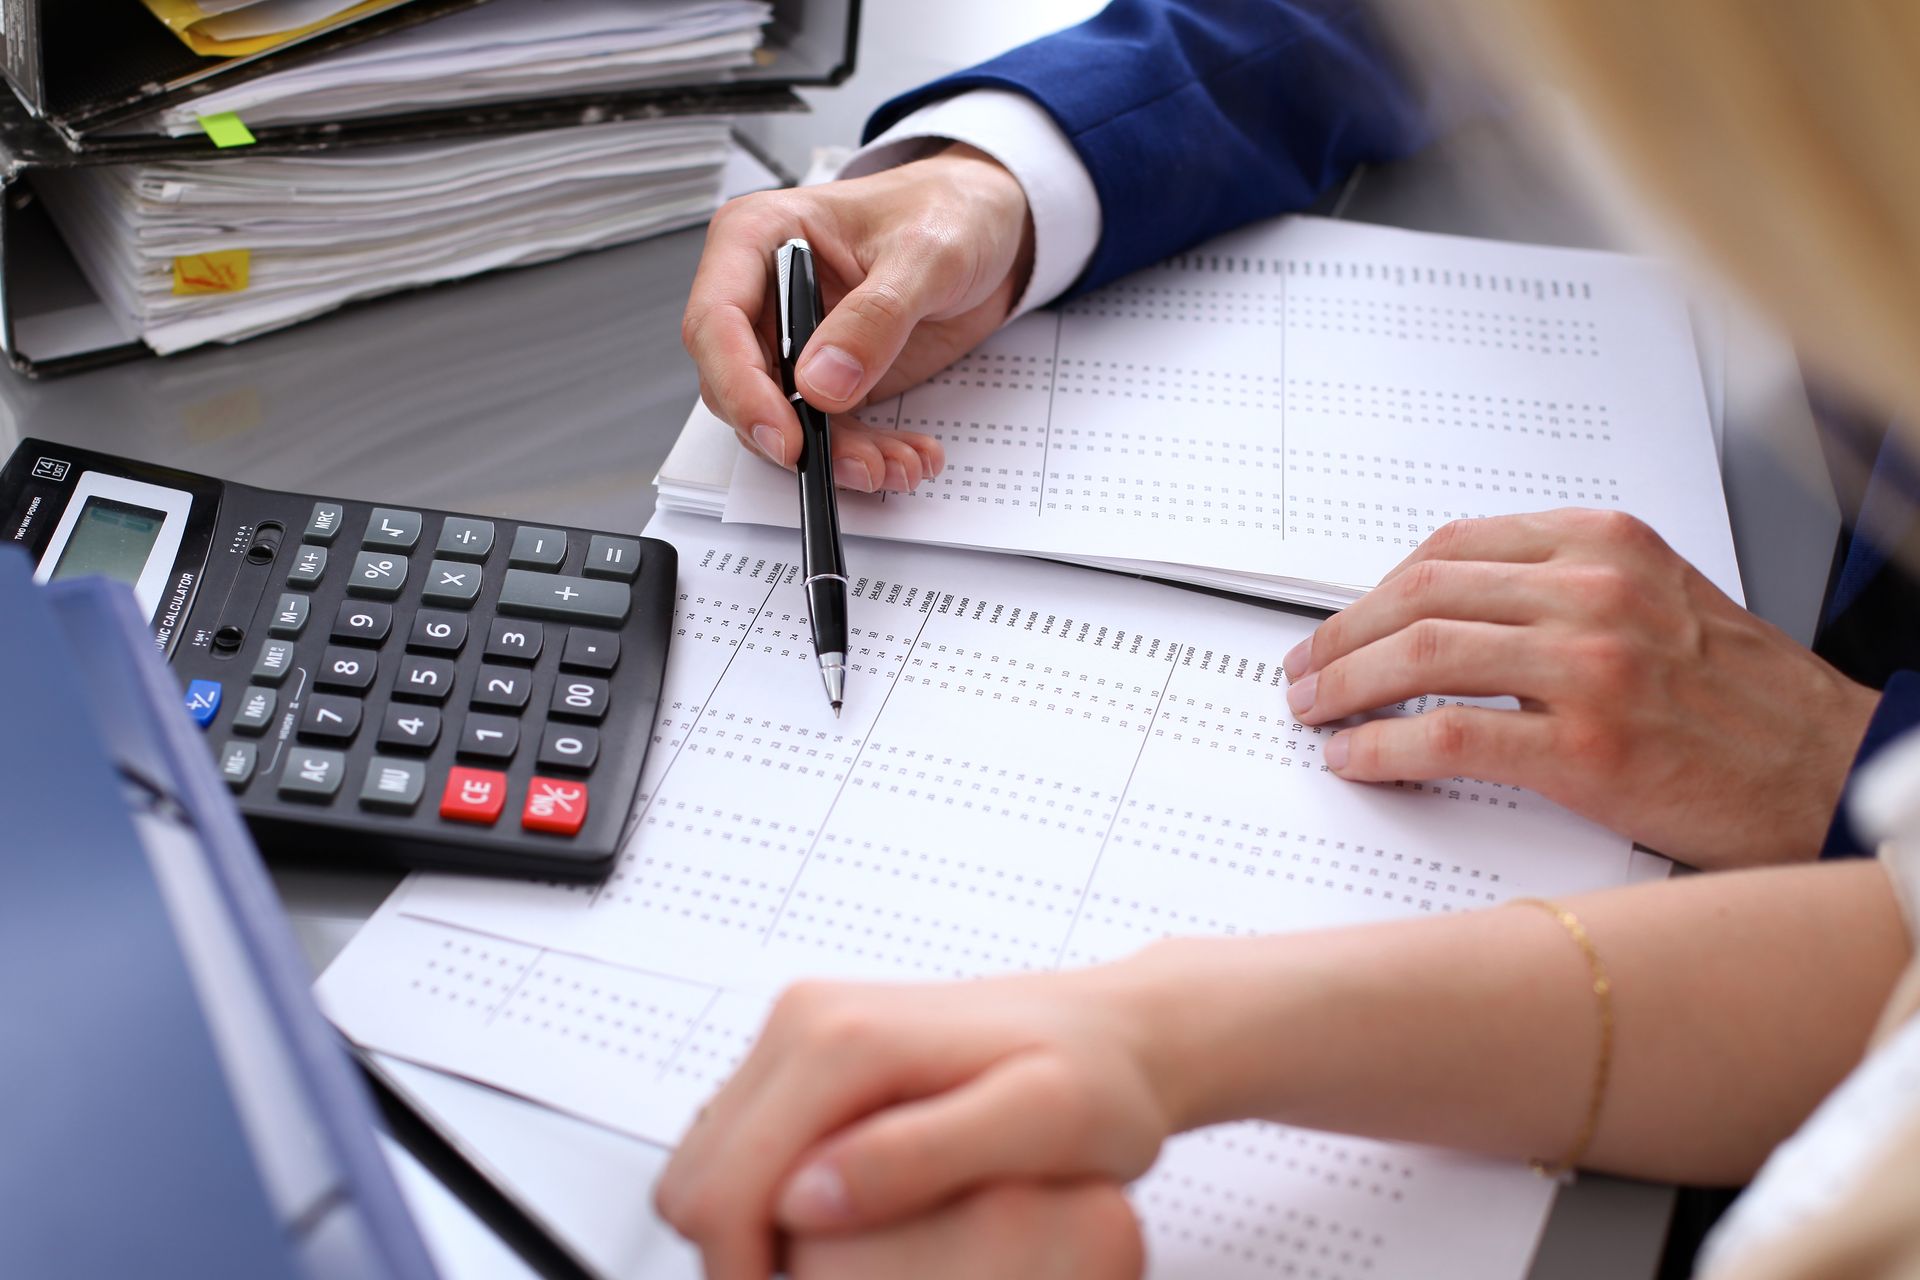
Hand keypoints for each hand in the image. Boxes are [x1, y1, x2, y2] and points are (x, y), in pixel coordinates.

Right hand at [653, 965, 1177, 1279]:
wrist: (1121, 1033)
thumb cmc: (1102, 1082)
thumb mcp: (1042, 1125)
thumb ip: (924, 1155)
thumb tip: (808, 1196)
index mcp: (840, 1039)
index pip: (720, 1187)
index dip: (746, 1276)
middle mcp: (804, 1019)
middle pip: (695, 1177)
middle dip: (742, 1254)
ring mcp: (803, 1031)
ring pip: (710, 1166)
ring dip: (754, 1230)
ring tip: (847, 1266)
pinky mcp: (813, 1054)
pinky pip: (746, 1148)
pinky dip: (770, 1203)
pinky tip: (851, 1227)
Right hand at [682, 143, 1034, 493]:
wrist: (987, 227)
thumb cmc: (948, 210)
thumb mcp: (925, 253)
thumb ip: (875, 315)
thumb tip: (822, 380)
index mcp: (758, 237)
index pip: (716, 320)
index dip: (740, 385)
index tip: (784, 433)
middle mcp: (764, 293)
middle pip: (738, 384)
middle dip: (794, 435)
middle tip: (854, 463)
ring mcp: (793, 342)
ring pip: (783, 421)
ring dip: (838, 456)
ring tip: (898, 464)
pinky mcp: (829, 380)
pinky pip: (829, 434)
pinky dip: (867, 455)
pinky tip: (907, 457)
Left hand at [1283, 508, 1879, 867]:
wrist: (1832, 769)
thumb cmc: (1745, 697)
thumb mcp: (1656, 600)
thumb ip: (1559, 589)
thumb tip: (1442, 615)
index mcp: (1605, 544)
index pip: (1449, 549)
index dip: (1372, 590)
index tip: (1337, 623)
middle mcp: (1594, 590)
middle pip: (1420, 595)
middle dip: (1340, 636)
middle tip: (1302, 672)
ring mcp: (1590, 666)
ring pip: (1422, 656)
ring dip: (1345, 686)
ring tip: (1313, 713)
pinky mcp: (1587, 745)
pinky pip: (1448, 734)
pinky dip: (1382, 746)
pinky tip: (1355, 757)